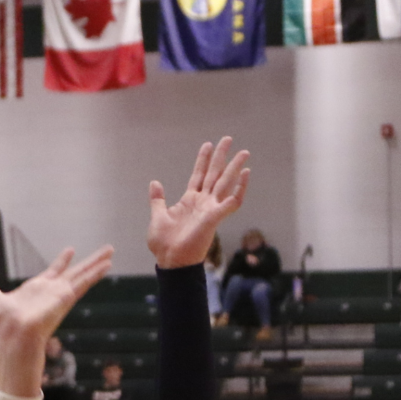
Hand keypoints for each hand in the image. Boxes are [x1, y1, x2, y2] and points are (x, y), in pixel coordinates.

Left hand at [0, 246, 116, 344]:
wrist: (15, 333)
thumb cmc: (5, 320)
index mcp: (38, 288)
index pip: (54, 271)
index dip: (62, 261)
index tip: (71, 250)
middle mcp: (53, 289)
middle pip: (75, 271)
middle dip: (89, 261)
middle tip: (105, 250)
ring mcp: (62, 292)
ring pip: (83, 274)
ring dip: (97, 263)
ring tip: (111, 252)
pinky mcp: (67, 296)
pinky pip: (84, 282)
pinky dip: (95, 274)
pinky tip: (107, 265)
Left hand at [147, 138, 250, 268]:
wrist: (170, 260)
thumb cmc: (164, 243)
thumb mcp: (158, 217)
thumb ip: (158, 200)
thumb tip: (154, 183)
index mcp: (189, 201)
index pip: (198, 175)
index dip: (203, 160)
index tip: (207, 144)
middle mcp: (203, 202)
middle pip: (214, 174)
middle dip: (221, 157)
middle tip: (228, 139)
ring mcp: (210, 209)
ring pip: (225, 183)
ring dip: (235, 168)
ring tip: (244, 153)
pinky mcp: (215, 217)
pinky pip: (232, 202)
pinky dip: (240, 189)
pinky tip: (246, 175)